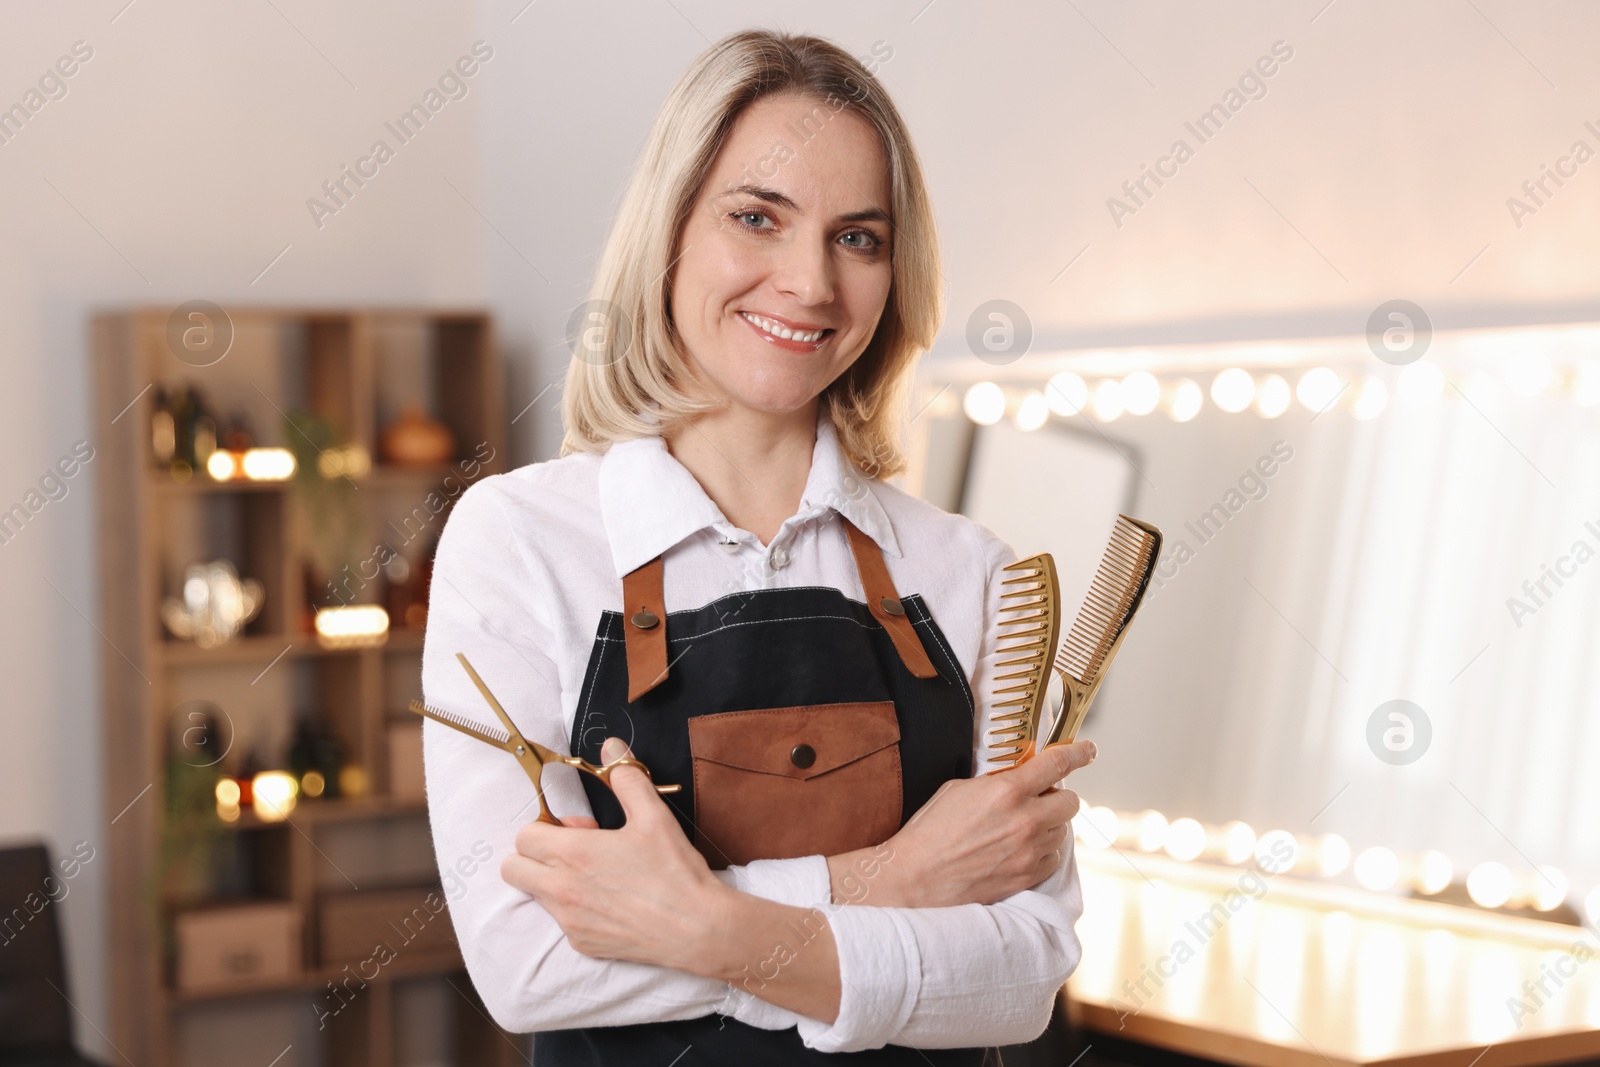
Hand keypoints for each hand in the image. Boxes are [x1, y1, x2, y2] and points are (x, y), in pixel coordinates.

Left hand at [501, 737, 730, 970]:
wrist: (697, 928)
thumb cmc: (674, 871)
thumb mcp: (654, 816)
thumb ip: (626, 778)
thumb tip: (611, 746)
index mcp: (573, 853)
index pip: (523, 836)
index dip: (546, 827)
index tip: (579, 829)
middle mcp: (561, 890)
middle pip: (512, 869)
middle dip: (533, 856)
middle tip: (573, 852)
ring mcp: (569, 921)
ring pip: (536, 896)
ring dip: (553, 882)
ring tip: (598, 877)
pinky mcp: (581, 944)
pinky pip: (561, 922)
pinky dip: (575, 910)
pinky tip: (612, 904)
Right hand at [828, 739, 1095, 908]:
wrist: (916, 879)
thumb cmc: (930, 832)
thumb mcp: (959, 789)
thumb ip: (997, 782)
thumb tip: (1019, 778)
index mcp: (1006, 791)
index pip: (1057, 763)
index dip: (1078, 753)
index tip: (1088, 750)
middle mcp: (1026, 821)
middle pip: (1071, 801)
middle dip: (1057, 796)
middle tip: (1038, 799)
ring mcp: (1030, 852)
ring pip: (1064, 831)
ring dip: (1049, 825)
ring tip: (1020, 828)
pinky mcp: (1029, 877)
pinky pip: (1054, 857)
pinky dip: (1043, 851)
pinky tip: (1020, 849)